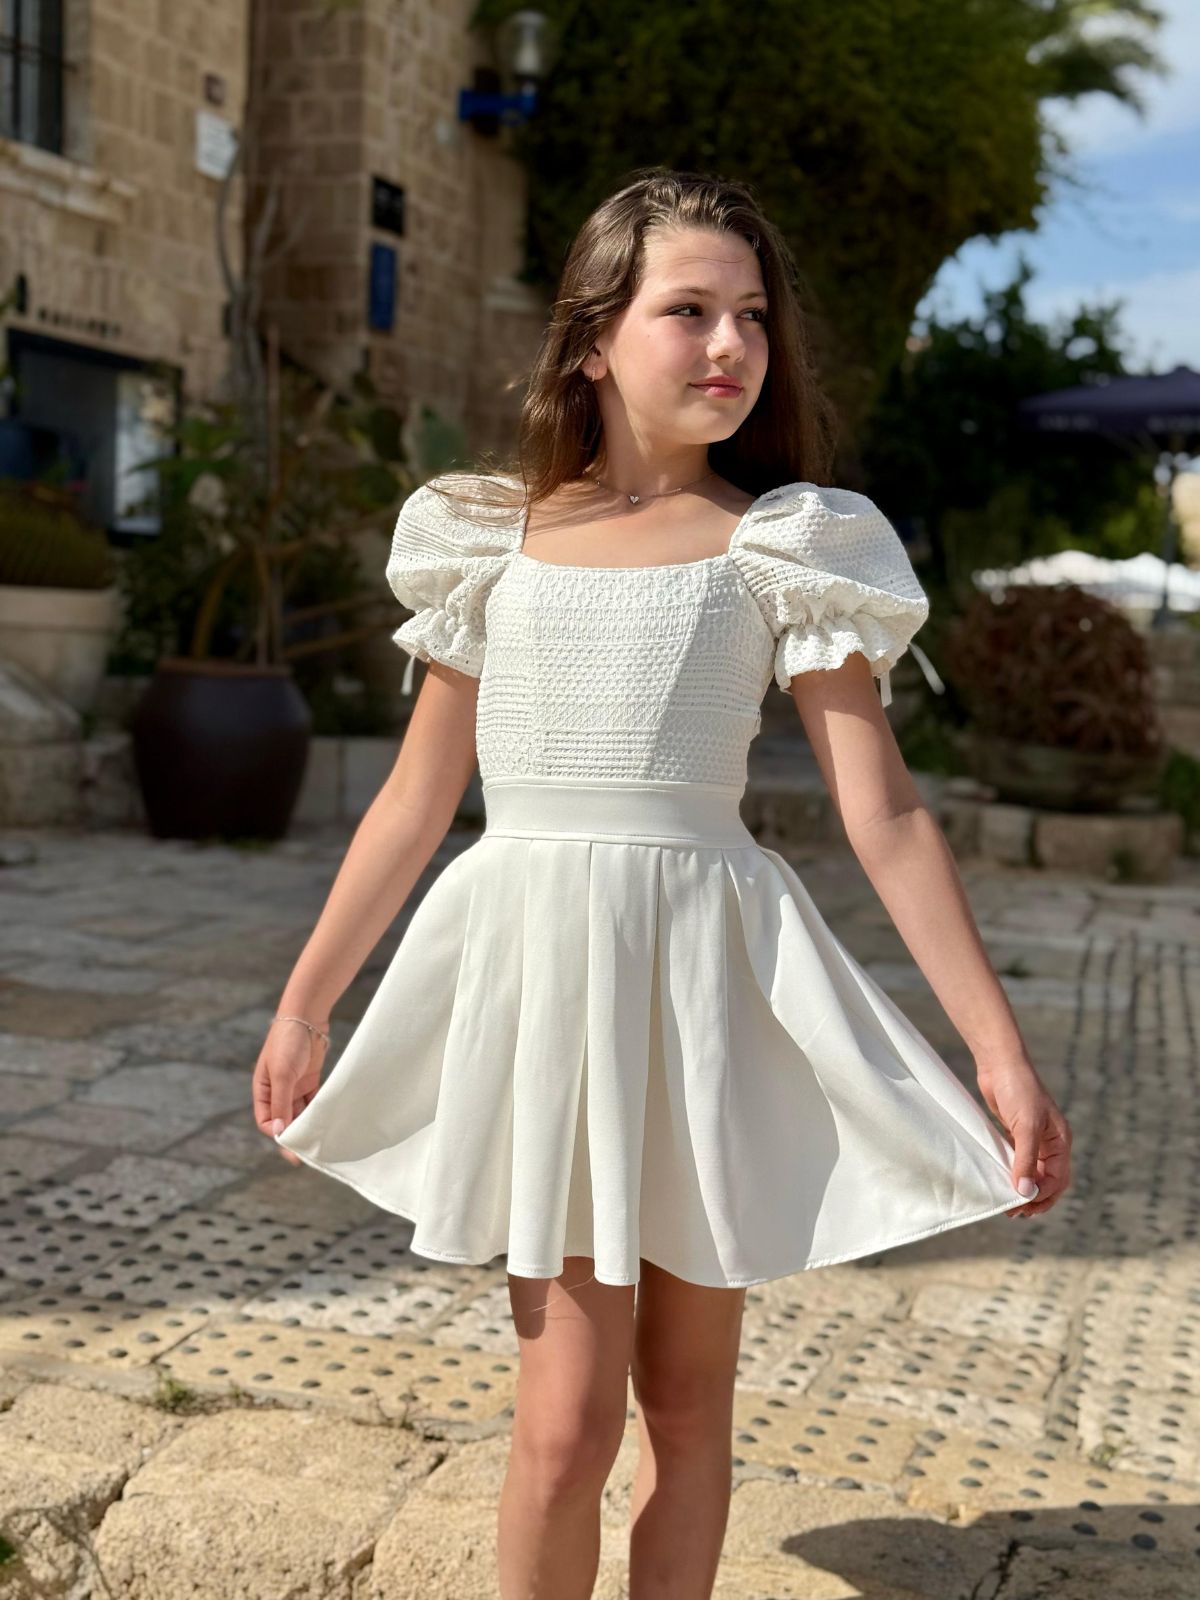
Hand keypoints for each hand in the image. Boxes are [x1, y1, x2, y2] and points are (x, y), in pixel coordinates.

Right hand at [252, 1017, 329, 1165]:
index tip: (290, 1143)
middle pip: (283, 1120)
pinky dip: (317, 1113)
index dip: (276, 1133)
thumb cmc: (287, 1042)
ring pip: (298, 1113)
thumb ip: (280, 1104)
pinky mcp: (309, 1080)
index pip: (265, 1120)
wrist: (307, 1016)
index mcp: (262, 1089)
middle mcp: (276, 1090)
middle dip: (292, 1135)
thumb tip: (278, 1133)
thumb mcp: (282, 1074)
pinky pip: (312, 1102)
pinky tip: (325, 1123)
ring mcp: (294, 1085)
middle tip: (305, 1154)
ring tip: (317, 1141)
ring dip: (306, 1125)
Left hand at [975, 1059, 1071, 1218]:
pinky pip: (1016, 1160)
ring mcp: (1032, 1138)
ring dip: (1023, 1188)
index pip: (1058, 1179)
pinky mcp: (1014, 1133)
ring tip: (1007, 1203)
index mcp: (1060, 1141)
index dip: (1044, 1196)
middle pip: (1047, 1180)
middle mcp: (1050, 1142)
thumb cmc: (1018, 1090)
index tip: (1024, 1207)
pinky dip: (1011, 1173)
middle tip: (1016, 1212)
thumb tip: (1025, 1192)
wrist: (999, 1063)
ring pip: (1031, 1172)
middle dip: (1034, 1197)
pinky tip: (999, 1181)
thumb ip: (1025, 1160)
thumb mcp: (1025, 1127)